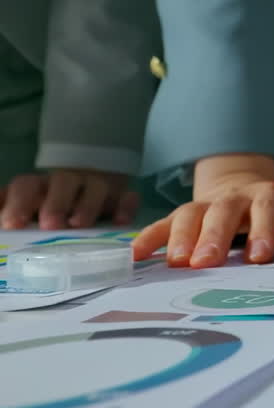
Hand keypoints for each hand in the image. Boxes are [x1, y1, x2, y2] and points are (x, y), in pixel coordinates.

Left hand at [0, 169, 139, 229]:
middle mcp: (67, 184)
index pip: (26, 186)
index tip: (12, 225)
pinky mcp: (121, 197)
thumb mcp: (24, 215)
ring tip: (80, 225)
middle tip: (50, 225)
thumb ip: (9, 215)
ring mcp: (97, 188)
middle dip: (56, 203)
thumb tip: (0, 225)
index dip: (19, 203)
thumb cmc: (48, 214)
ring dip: (87, 205)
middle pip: (63, 182)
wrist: (88, 196)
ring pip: (95, 187)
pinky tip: (119, 222)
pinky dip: (124, 207)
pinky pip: (127, 197)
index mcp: (38, 188)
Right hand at [131, 154, 273, 267]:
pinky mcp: (182, 218)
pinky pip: (162, 224)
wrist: (249, 194)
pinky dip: (149, 238)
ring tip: (176, 262)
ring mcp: (205, 206)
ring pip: (190, 216)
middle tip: (207, 262)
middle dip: (214, 236)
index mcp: (268, 197)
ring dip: (181, 237)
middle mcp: (234, 199)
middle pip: (222, 212)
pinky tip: (136, 255)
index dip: (263, 230)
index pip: (266, 208)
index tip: (259, 256)